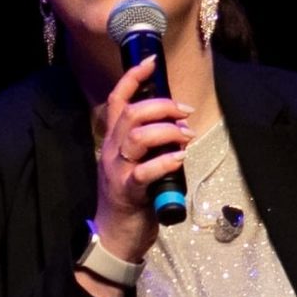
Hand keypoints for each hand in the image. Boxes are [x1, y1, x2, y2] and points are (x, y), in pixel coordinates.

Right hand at [91, 56, 194, 260]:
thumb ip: (148, 142)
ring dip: (167, 130)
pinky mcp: (128, 191)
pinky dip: (166, 161)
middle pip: (132, 114)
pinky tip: (179, 158)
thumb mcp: (134, 162)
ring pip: (138, 136)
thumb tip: (176, 123)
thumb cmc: (130, 197)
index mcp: (113, 141)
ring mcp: (118, 171)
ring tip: (184, 136)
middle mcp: (111, 151)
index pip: (117, 101)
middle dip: (162, 106)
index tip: (151, 61)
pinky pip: (146, 170)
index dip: (132, 78)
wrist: (115, 235)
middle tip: (184, 112)